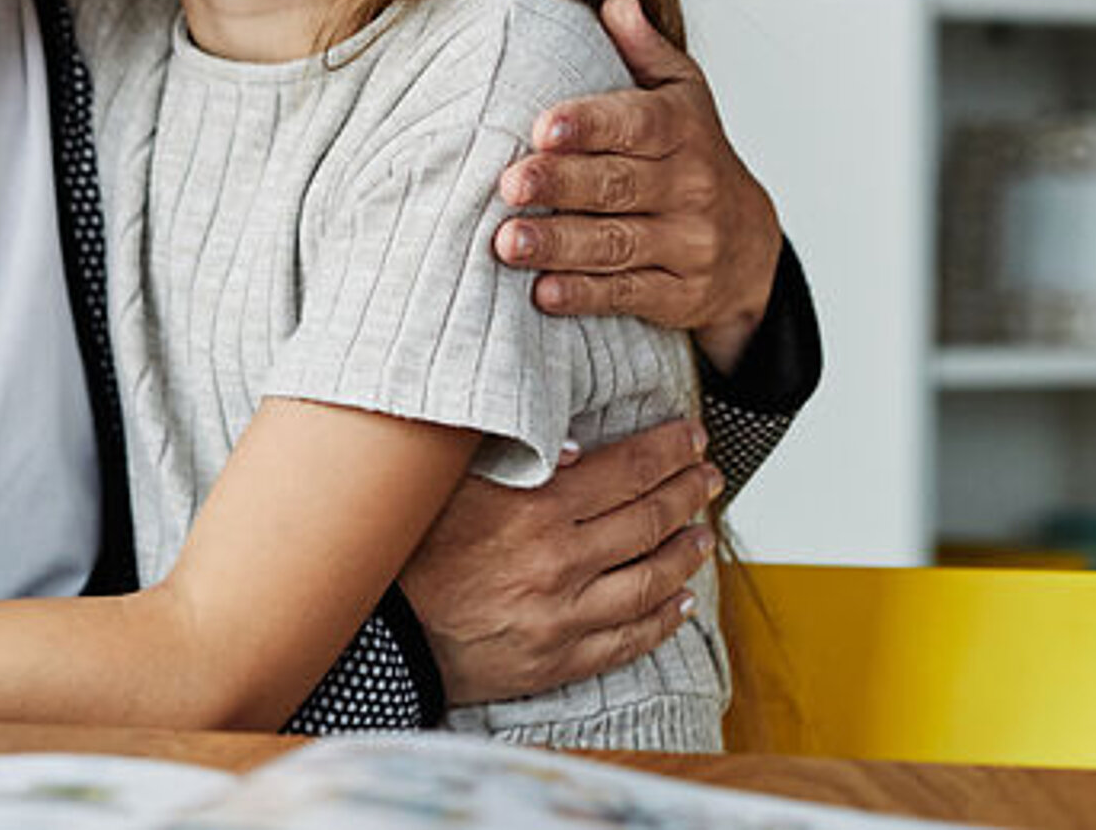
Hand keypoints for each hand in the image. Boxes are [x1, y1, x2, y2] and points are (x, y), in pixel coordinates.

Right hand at [401, 418, 721, 705]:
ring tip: (702, 534)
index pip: (626, 471)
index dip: (667, 450)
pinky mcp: (561, 659)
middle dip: (688, 492)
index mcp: (536, 510)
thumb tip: (574, 447)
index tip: (691, 437)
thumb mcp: (453, 486)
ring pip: (650, 581)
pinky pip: (629, 639)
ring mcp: (566, 616)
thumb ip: (511, 458)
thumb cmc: (414, 551)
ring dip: (685, 554)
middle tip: (709, 476)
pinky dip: (663, 620)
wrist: (386, 634)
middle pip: (649, 520)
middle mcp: (561, 562)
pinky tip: (681, 604)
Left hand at [493, 0, 782, 372]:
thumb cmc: (691, 154)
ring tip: (507, 243)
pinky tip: (542, 292)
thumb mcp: (683, 94)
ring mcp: (688, 244)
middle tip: (510, 185)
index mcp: (683, 130)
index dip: (590, 125)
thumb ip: (644, 49)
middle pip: (619, 186)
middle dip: (561, 186)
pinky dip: (584, 295)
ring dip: (560, 244)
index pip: (637, 124)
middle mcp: (691, 187)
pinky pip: (627, 294)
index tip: (542, 127)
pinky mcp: (679, 295)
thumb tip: (614, 0)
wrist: (752, 243)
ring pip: (617, 244)